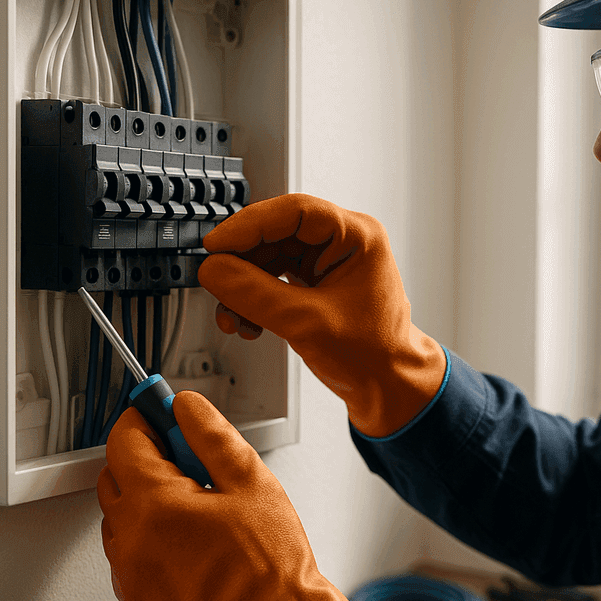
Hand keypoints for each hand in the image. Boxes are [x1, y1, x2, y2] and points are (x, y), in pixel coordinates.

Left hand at [97, 391, 371, 600]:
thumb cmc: (267, 568)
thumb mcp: (249, 481)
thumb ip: (211, 436)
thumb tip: (188, 409)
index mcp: (154, 502)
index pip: (125, 440)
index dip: (144, 417)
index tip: (161, 409)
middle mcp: (131, 537)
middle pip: (114, 475)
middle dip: (144, 457)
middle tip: (187, 455)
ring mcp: (129, 571)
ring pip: (119, 516)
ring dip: (144, 499)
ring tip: (196, 504)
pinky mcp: (137, 597)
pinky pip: (128, 552)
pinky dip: (147, 536)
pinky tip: (189, 538)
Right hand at [198, 194, 445, 437]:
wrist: (388, 388)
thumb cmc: (374, 356)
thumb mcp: (307, 323)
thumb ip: (255, 294)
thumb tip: (213, 270)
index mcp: (358, 237)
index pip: (294, 212)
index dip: (249, 225)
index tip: (216, 244)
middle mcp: (342, 243)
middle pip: (275, 233)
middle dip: (241, 263)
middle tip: (216, 282)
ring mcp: (327, 263)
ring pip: (268, 257)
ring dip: (243, 287)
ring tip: (233, 316)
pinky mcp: (313, 284)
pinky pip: (271, 278)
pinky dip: (252, 299)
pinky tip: (246, 323)